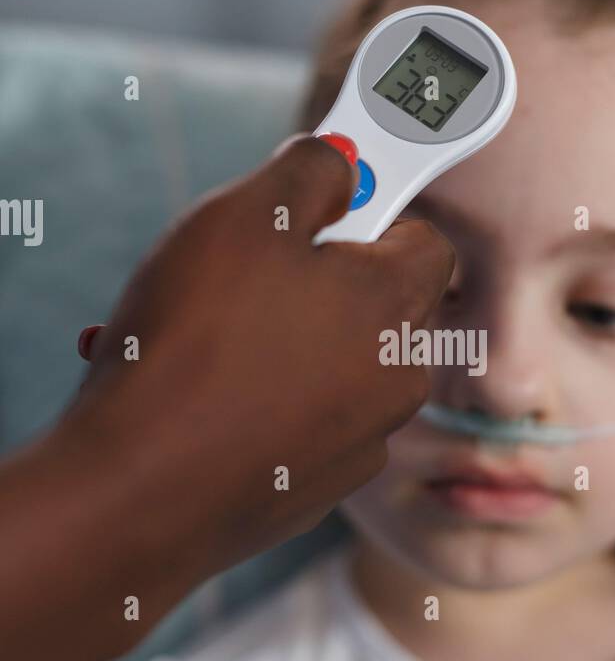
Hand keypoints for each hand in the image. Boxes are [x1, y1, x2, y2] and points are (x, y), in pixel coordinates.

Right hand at [67, 132, 454, 578]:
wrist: (141, 493)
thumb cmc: (192, 346)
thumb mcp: (244, 217)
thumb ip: (308, 175)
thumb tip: (337, 166)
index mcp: (396, 307)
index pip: (427, 241)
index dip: (373, 212)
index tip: (323, 204)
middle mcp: (396, 381)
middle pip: (374, 306)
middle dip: (313, 281)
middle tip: (239, 273)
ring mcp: (359, 445)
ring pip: (325, 366)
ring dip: (272, 342)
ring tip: (192, 337)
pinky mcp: (315, 492)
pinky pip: (296, 425)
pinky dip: (255, 402)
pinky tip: (191, 395)